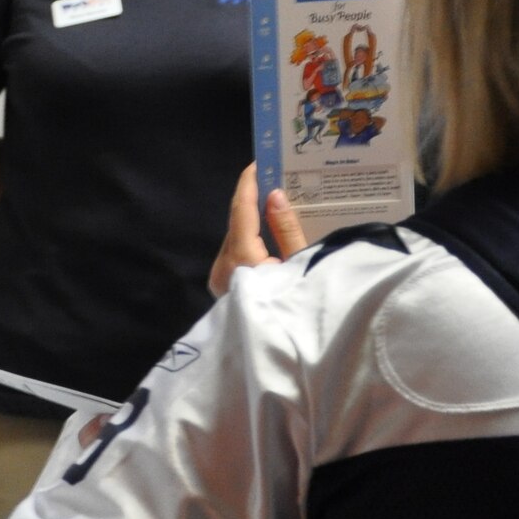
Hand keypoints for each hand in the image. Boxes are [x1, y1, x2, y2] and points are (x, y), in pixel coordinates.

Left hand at [209, 163, 308, 296]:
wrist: (281, 356)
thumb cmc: (297, 309)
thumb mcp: (299, 265)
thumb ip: (286, 229)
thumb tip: (274, 195)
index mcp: (241, 259)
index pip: (241, 211)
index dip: (248, 184)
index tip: (257, 162)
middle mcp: (223, 267)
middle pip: (236, 224)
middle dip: (252, 200)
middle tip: (274, 178)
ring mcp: (219, 280)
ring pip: (233, 238)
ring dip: (250, 220)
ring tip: (272, 202)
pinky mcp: (222, 288)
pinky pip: (234, 253)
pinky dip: (247, 238)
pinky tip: (264, 231)